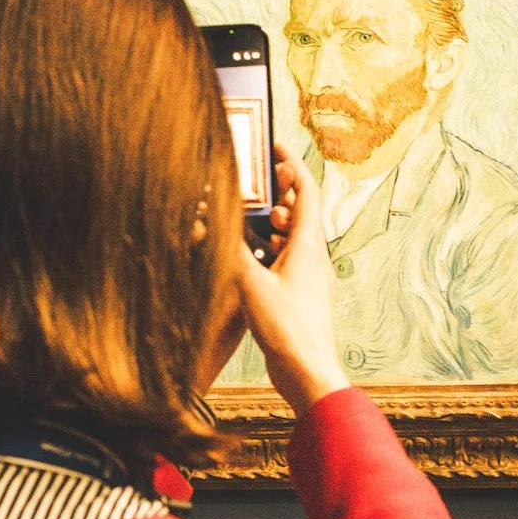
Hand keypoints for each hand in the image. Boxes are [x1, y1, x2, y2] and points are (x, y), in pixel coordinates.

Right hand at [233, 148, 350, 415]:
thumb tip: (204, 219)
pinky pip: (287, 262)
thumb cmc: (287, 328)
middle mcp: (313, 257)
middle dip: (279, 193)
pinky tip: (251, 261)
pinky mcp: (300, 297)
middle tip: (255, 184)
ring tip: (252, 221)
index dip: (292, 164)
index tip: (275, 146)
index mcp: (308, 244)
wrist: (307, 372)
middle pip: (300, 211)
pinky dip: (270, 252)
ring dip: (273, 225)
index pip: (306, 190)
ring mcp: (309, 278)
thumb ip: (227, 249)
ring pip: (293, 238)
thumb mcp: (250, 283)